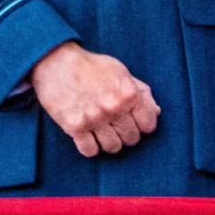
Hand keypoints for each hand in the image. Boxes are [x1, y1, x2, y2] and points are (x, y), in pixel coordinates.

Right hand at [29, 42, 160, 157]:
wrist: (57, 63)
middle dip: (126, 134)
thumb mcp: (122, 72)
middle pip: (131, 138)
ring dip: (109, 142)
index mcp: (128, 93)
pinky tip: (88, 137)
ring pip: (113, 147)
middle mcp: (113, 107)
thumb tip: (156, 112)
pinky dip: (91, 147)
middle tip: (117, 127)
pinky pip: (90, 151)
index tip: (135, 122)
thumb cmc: (92, 66)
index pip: (149, 125)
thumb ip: (142, 92)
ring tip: (103, 132)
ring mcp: (94, 118)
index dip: (143, 125)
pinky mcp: (74, 126)